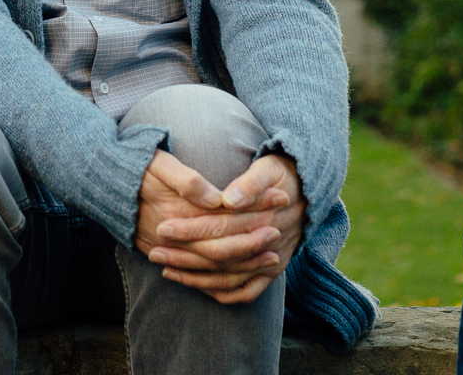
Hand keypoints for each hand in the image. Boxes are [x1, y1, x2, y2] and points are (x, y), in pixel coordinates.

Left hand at [141, 152, 305, 305]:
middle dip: (184, 256)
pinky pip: (245, 292)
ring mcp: (271, 262)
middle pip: (219, 256)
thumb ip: (250, 183)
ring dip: (195, 277)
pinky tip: (197, 287)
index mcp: (263, 218)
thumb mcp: (268, 169)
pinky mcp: (272, 272)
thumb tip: (229, 199)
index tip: (163, 228)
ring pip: (228, 278)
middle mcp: (268, 245)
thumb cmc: (280, 174)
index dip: (190, 229)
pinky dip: (220, 293)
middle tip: (153, 252)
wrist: (308, 191)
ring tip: (165, 269)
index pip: (220, 227)